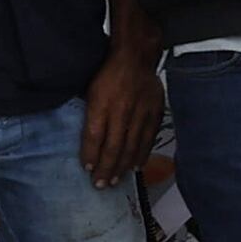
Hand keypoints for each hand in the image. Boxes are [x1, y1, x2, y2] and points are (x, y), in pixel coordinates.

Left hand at [77, 41, 162, 184]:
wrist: (135, 57)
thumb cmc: (108, 72)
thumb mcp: (90, 88)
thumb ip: (90, 113)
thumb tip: (85, 138)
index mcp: (102, 102)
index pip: (95, 135)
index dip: (91, 154)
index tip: (88, 169)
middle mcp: (122, 109)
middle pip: (114, 145)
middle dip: (107, 167)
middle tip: (101, 184)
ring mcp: (141, 112)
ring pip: (132, 145)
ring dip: (123, 165)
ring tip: (116, 180)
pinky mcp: (154, 112)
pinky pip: (148, 138)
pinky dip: (142, 154)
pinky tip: (136, 165)